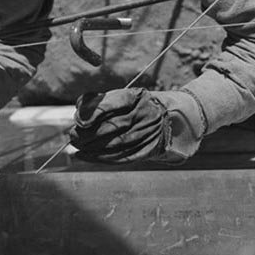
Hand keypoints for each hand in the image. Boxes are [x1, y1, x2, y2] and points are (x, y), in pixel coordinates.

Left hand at [70, 88, 208, 163]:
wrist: (183, 117)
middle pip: (113, 125)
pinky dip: (102, 158)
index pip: (114, 102)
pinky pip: (124, 156)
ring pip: (117, 143)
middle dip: (89, 133)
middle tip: (72, 136)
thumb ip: (104, 103)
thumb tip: (79, 113)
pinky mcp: (151, 149)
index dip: (94, 112)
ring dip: (92, 148)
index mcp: (139, 97)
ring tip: (76, 148)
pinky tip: (86, 157)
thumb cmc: (145, 105)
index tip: (79, 119)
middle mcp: (146, 114)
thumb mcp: (130, 96)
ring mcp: (150, 133)